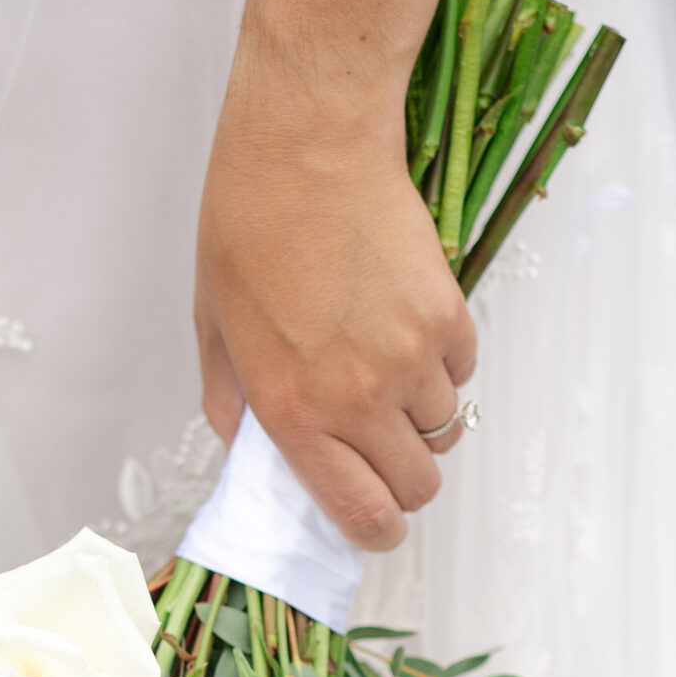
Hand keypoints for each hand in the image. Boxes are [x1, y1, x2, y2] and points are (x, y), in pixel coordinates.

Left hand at [194, 39, 477, 549]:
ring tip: (387, 378)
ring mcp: (410, 360)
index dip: (375, 532)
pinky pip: (462, 374)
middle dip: (403, 483)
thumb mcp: (213, 324)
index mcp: (293, 412)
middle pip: (416, 487)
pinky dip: (443, 370)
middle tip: (381, 455)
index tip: (376, 525)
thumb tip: (249, 447)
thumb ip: (232, 400)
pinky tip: (407, 333)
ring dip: (421, 421)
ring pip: (443, 432)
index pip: (360, 513)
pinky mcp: (447, 317)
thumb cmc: (248, 222)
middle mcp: (358, 398)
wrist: (308, 144)